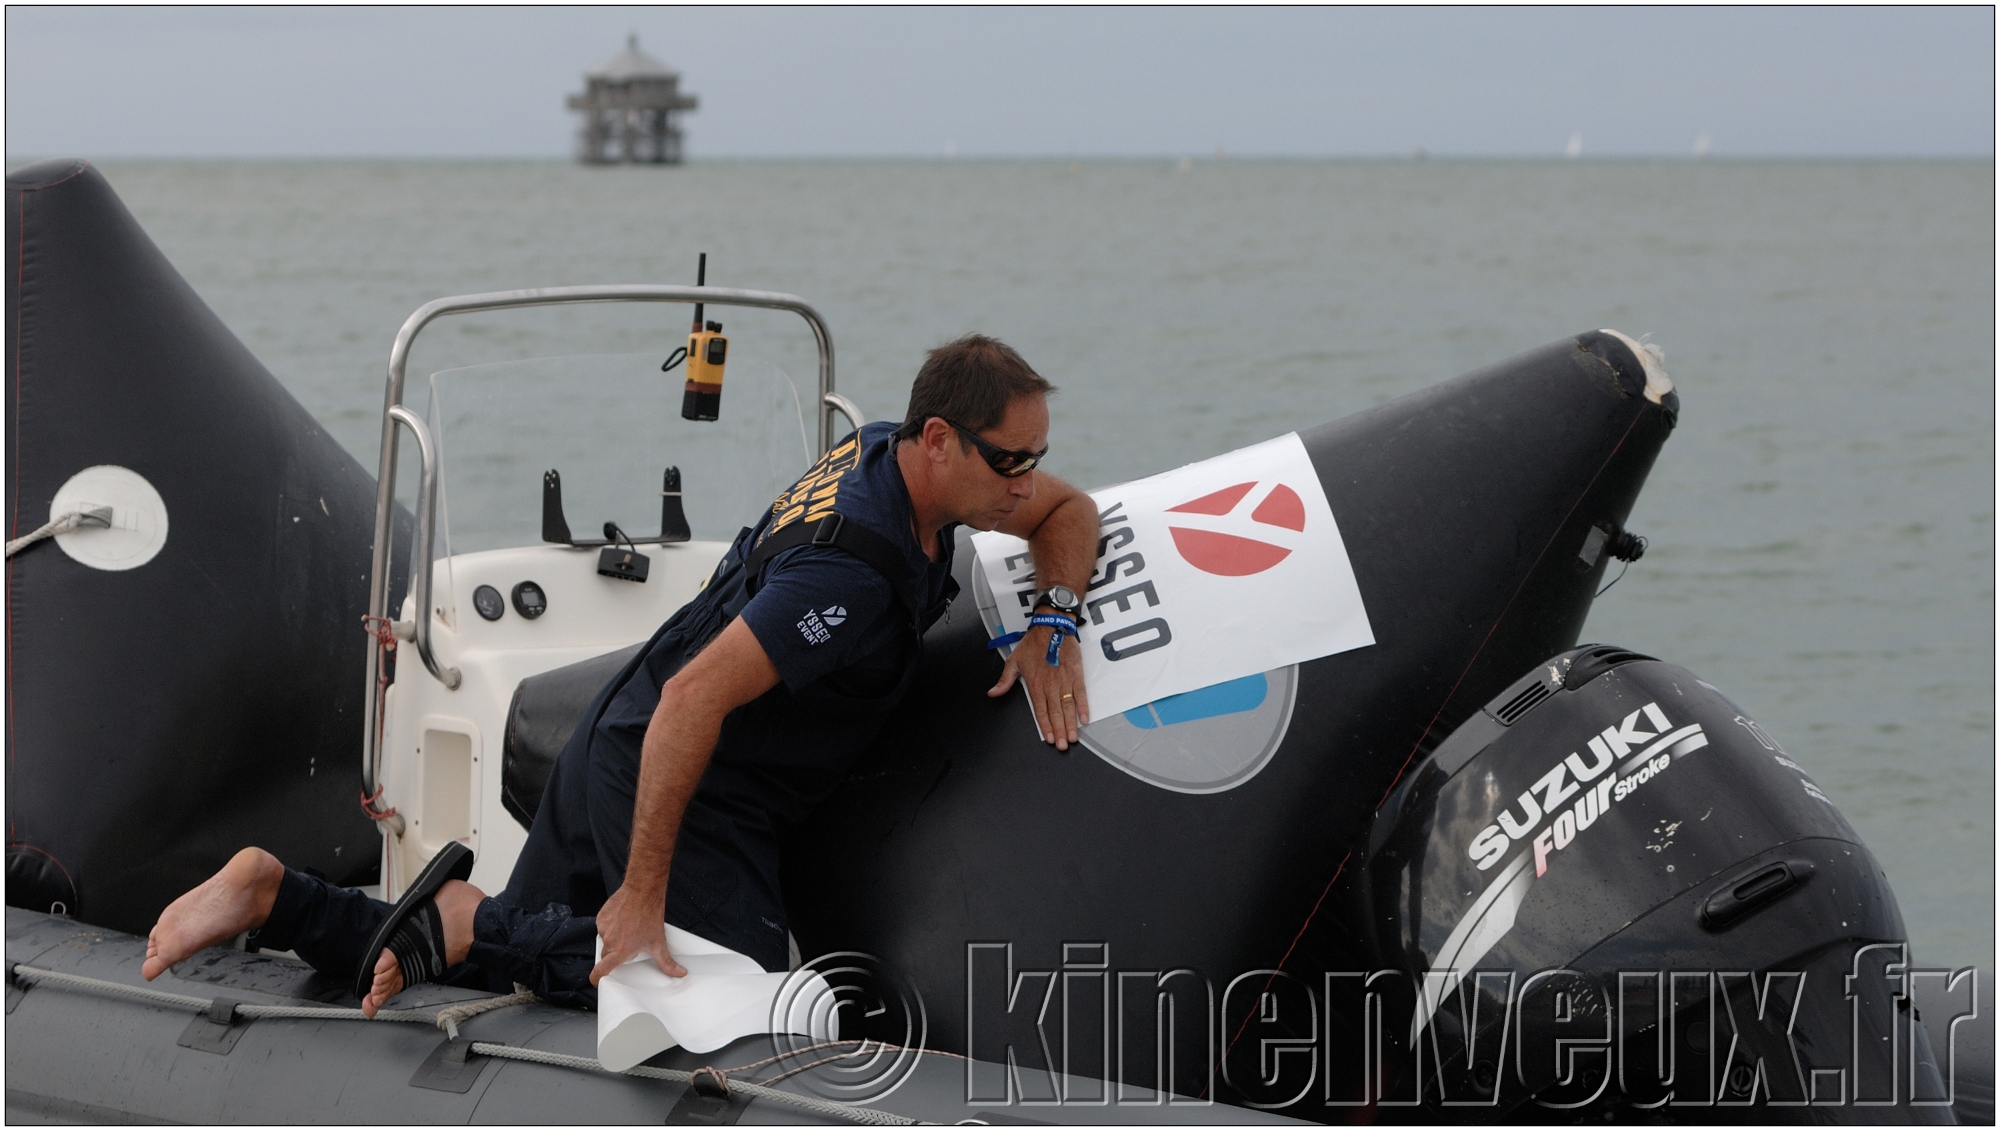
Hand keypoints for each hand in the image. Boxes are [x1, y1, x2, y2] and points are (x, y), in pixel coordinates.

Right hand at [590, 881, 683, 983]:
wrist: (643, 892)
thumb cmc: (650, 916)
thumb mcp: (659, 942)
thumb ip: (666, 962)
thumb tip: (679, 973)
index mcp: (620, 951)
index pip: (601, 970)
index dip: (596, 978)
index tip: (596, 980)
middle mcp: (609, 941)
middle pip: (605, 955)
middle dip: (613, 955)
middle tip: (627, 947)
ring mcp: (604, 928)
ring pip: (605, 939)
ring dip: (613, 938)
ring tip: (628, 930)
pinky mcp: (601, 917)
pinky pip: (603, 926)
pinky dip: (611, 926)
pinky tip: (623, 920)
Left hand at [987, 618, 1089, 749]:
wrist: (1051, 627)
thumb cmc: (1032, 643)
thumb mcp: (1013, 661)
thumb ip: (1004, 680)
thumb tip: (992, 693)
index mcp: (1035, 685)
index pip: (1040, 711)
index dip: (1045, 727)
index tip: (1049, 739)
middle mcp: (1050, 686)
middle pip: (1055, 713)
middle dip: (1059, 731)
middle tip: (1063, 746)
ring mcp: (1064, 681)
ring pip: (1068, 707)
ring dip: (1071, 724)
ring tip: (1073, 738)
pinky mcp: (1076, 674)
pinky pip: (1080, 694)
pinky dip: (1084, 707)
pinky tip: (1085, 719)